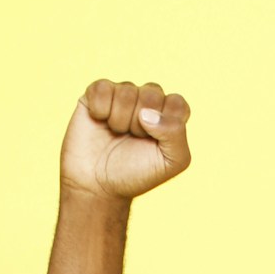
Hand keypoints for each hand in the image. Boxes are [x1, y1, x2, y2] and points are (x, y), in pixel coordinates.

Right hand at [59, 78, 191, 202]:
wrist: (98, 185)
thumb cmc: (136, 174)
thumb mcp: (171, 162)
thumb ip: (176, 134)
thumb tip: (147, 113)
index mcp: (169, 115)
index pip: (177, 103)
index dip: (165, 125)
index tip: (155, 144)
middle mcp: (147, 100)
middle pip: (152, 94)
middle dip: (141, 124)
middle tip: (133, 139)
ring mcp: (122, 94)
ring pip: (127, 91)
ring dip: (120, 120)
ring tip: (116, 133)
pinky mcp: (98, 93)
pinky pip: (102, 88)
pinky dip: (100, 109)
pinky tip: (100, 121)